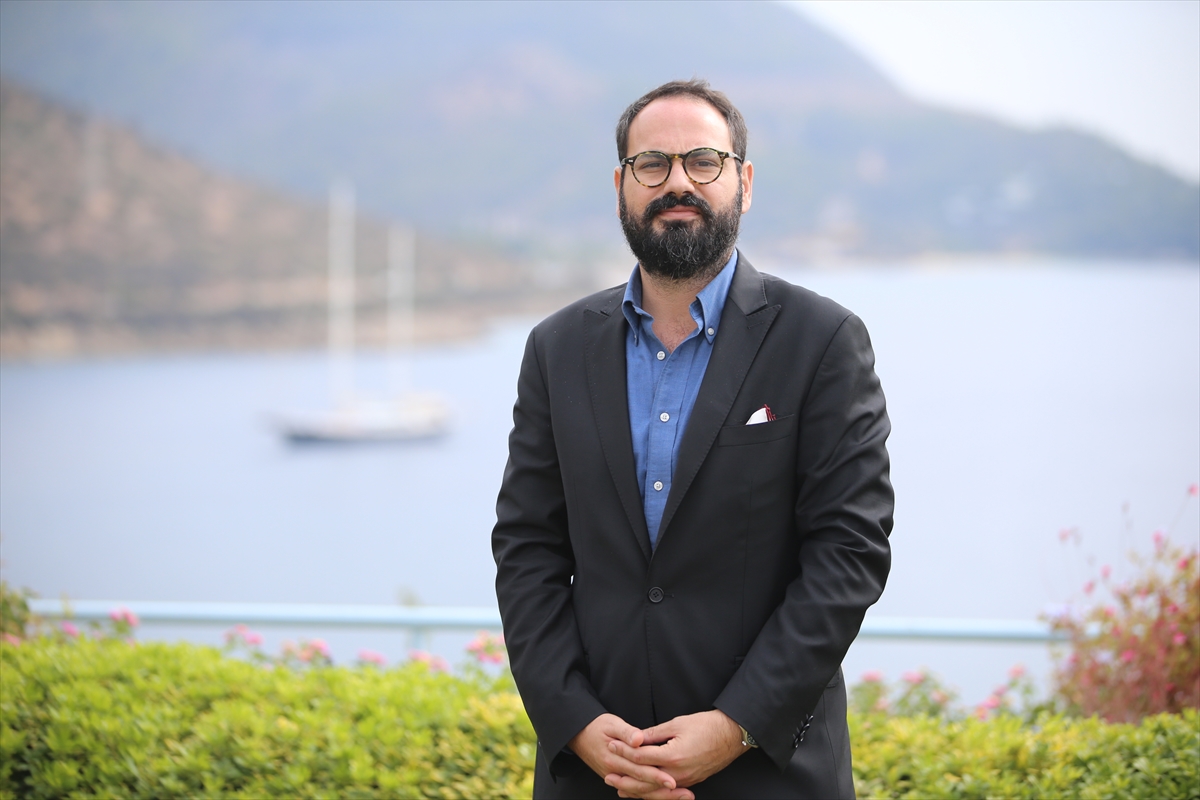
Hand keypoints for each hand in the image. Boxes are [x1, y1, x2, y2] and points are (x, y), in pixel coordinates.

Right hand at [568, 714, 692, 799]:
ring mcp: (615, 778)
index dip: (657, 776)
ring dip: (661, 796)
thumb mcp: (611, 723)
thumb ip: (627, 732)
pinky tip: (665, 796)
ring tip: (682, 796)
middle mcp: (613, 772)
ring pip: (640, 792)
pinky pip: (635, 791)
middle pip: (642, 786)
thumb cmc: (596, 726)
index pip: (639, 770)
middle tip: (685, 794)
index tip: (673, 781)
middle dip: (664, 791)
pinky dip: (650, 794)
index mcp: (613, 758)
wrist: (578, 734)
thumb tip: (639, 739)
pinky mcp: (617, 778)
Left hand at [606, 710, 745, 794]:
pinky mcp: (690, 782)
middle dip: (624, 776)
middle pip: (644, 779)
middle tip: (607, 774)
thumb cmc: (707, 726)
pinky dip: (651, 791)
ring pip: (654, 789)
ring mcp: (684, 780)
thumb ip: (655, 733)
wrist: (731, 735)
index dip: (624, 751)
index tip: (611, 745)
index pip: (641, 756)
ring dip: (635, 788)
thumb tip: (636, 738)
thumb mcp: (677, 724)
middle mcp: (677, 773)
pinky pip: (666, 790)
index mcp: (672, 756)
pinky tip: (642, 790)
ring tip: (618, 787)